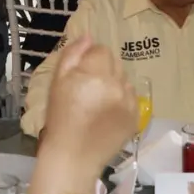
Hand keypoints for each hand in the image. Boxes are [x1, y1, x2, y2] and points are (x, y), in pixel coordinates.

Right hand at [42, 35, 136, 178]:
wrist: (73, 157)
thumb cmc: (60, 118)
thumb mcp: (57, 83)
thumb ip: (72, 55)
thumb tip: (87, 36)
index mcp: (96, 74)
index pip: (102, 50)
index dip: (89, 59)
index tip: (80, 73)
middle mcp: (117, 85)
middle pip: (116, 63)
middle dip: (103, 70)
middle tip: (87, 88)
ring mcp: (130, 103)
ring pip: (125, 80)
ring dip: (114, 84)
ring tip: (98, 102)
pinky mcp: (137, 118)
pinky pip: (131, 99)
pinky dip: (121, 101)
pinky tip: (107, 114)